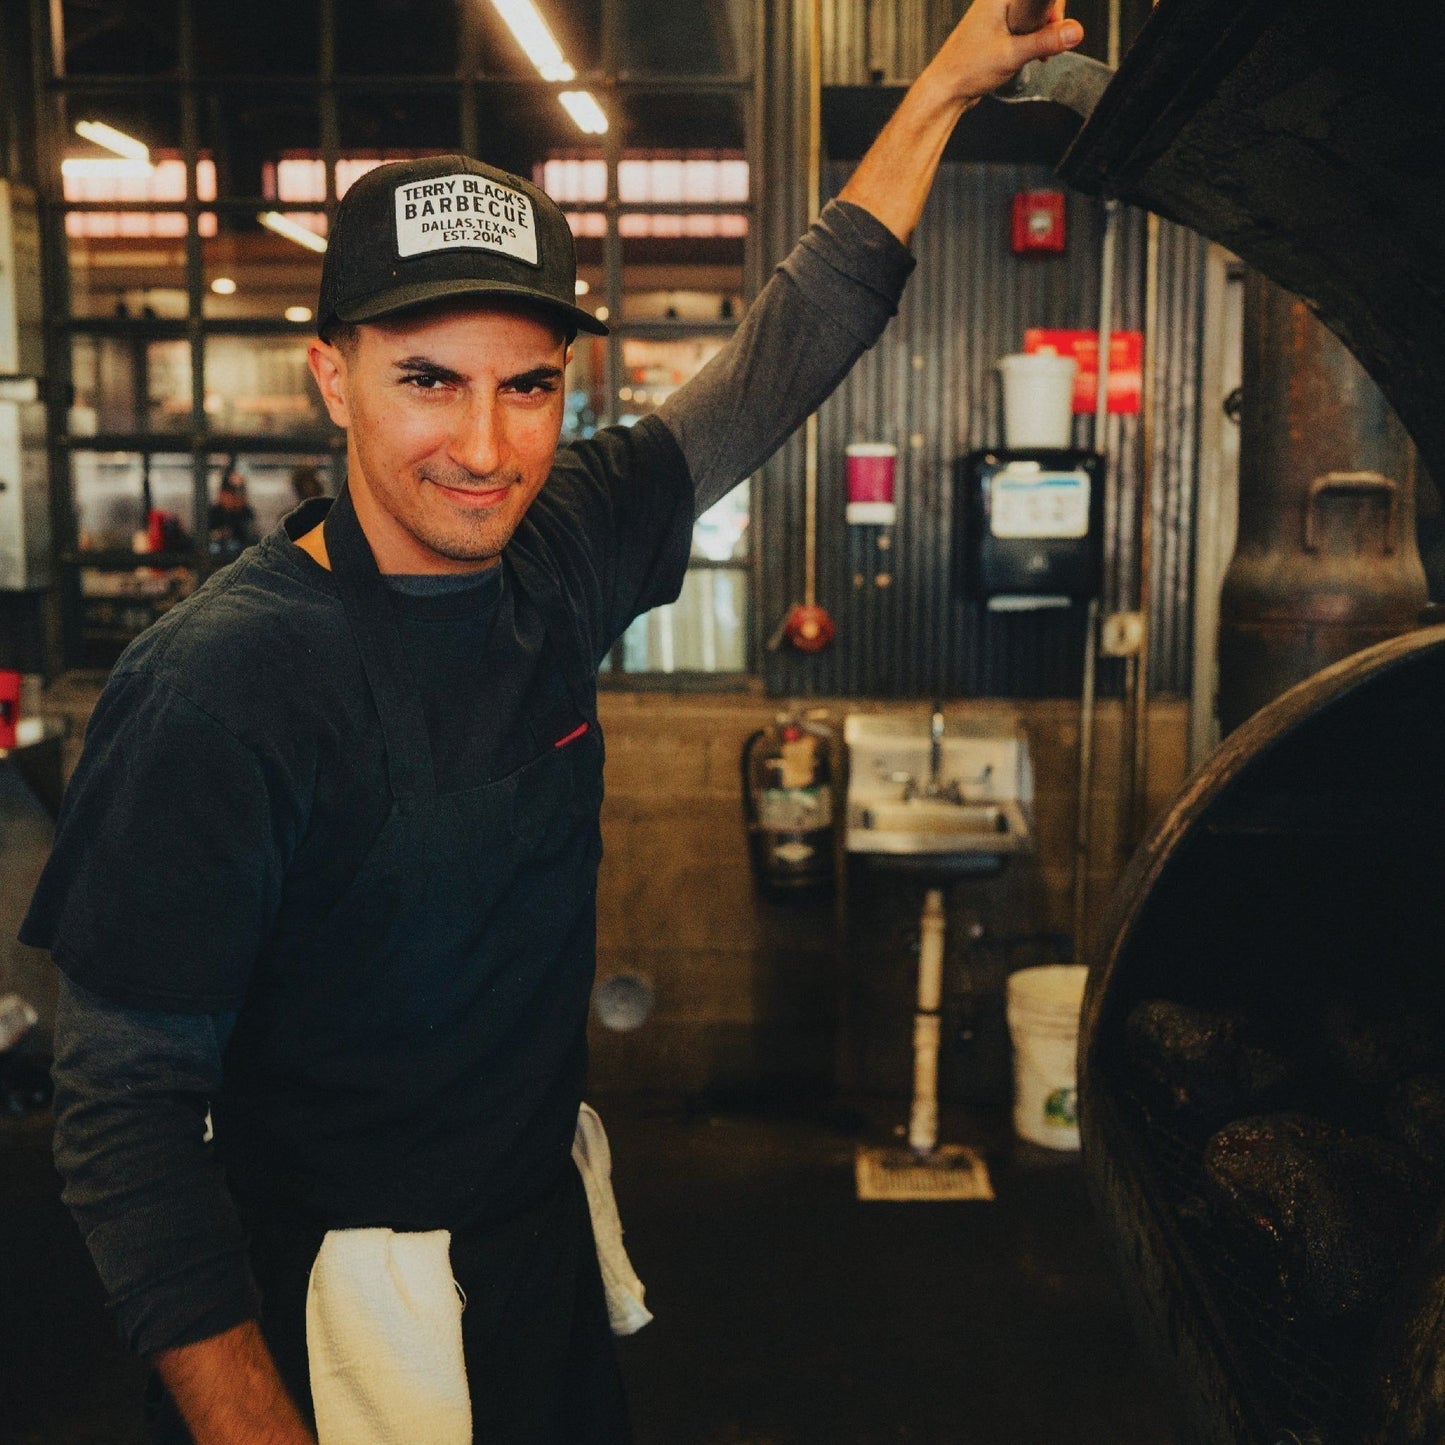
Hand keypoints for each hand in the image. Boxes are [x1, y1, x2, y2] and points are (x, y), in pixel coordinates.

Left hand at [921, 0, 1083, 103]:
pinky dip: (1033, 38)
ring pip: (1034, 12)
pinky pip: (1025, 24)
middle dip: (1050, 20)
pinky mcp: (998, 27)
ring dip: (1042, 32)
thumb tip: (1075, 31)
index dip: (1053, 7)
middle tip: (1047, 43)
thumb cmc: (966, 70)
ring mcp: (997, 13)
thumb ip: (1045, 41)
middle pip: (1039, 0)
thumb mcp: (1011, 55)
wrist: (945, 90)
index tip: (1056, 24)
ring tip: (1038, 53)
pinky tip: (1033, 55)